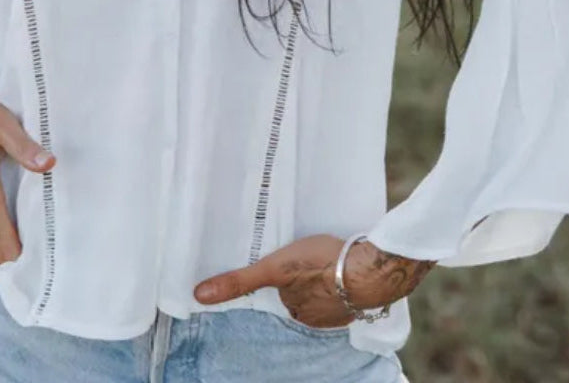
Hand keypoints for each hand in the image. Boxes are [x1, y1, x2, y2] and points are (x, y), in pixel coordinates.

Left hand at [192, 234, 435, 328]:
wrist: (369, 268)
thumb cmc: (320, 265)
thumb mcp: (273, 267)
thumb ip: (238, 281)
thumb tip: (199, 296)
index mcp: (297, 310)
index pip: (283, 291)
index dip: (284, 274)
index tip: (288, 260)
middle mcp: (318, 316)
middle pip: (303, 290)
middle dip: (304, 274)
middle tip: (307, 252)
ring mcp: (343, 309)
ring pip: (326, 288)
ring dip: (326, 273)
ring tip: (327, 253)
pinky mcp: (363, 296)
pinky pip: (349, 286)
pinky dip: (346, 275)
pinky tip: (347, 260)